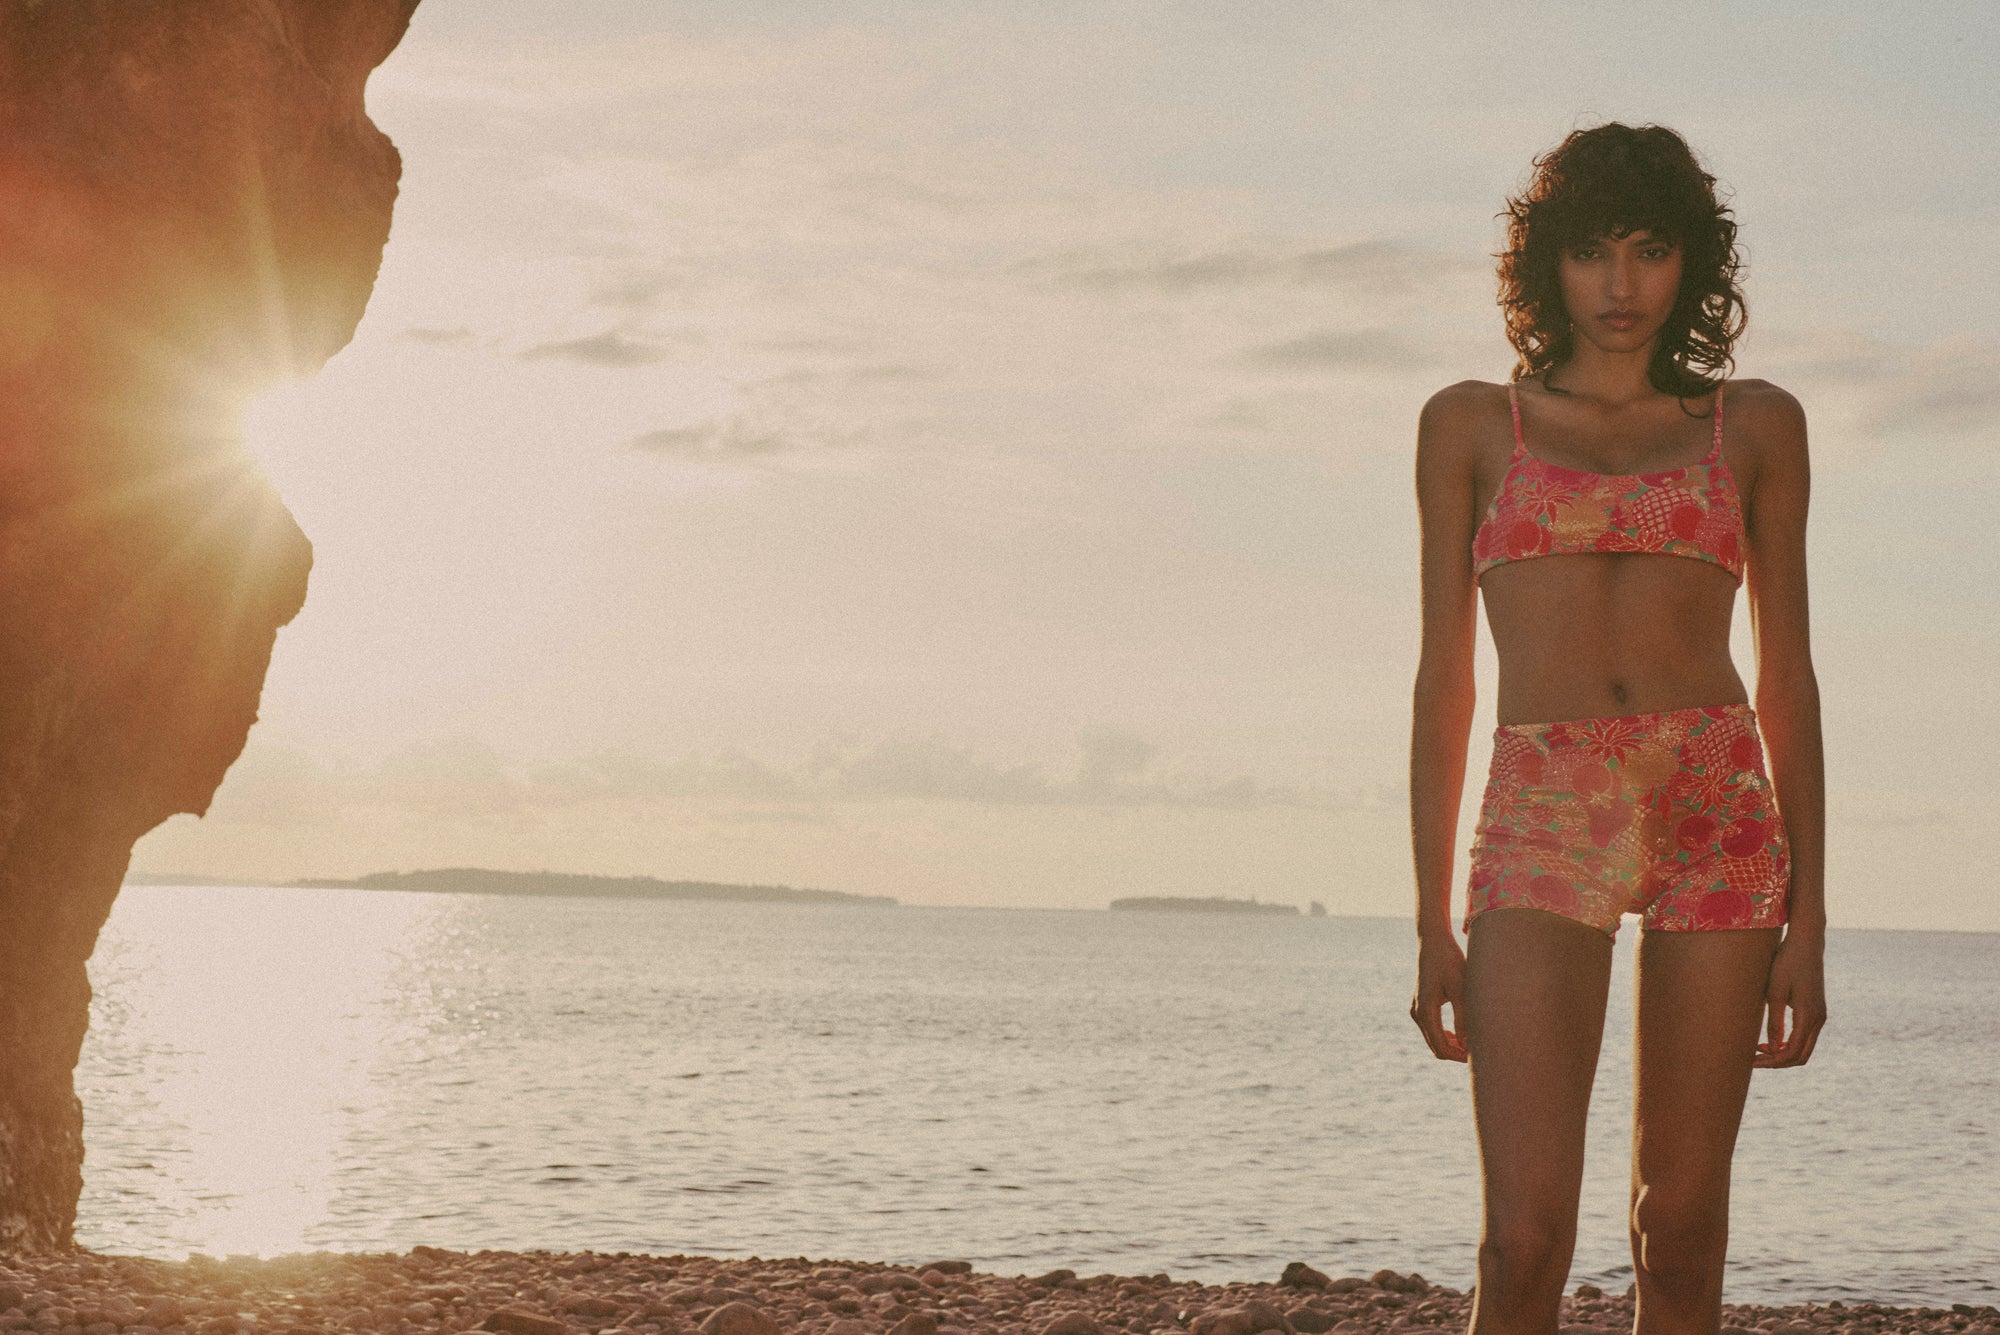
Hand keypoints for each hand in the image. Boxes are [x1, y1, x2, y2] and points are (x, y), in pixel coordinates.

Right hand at [1410, 932, 1467, 1061]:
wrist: (1433, 942)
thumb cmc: (1449, 961)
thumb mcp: (1460, 988)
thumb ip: (1463, 1017)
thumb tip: (1468, 1044)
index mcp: (1425, 1010)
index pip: (1441, 1047)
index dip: (1459, 1056)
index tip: (1479, 1055)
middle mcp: (1417, 1013)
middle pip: (1436, 1046)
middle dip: (1456, 1053)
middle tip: (1480, 1053)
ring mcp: (1416, 1009)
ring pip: (1433, 1039)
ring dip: (1452, 1045)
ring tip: (1474, 1043)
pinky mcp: (1419, 1005)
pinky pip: (1431, 1029)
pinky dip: (1445, 1035)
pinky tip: (1461, 1033)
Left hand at [1754, 928, 1826, 1067]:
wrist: (1806, 944)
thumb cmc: (1786, 963)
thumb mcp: (1774, 992)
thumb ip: (1773, 1022)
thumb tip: (1772, 1049)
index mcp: (1808, 1016)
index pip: (1792, 1053)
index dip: (1771, 1061)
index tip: (1751, 1061)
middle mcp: (1818, 1020)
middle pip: (1800, 1056)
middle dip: (1777, 1062)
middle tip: (1753, 1060)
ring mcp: (1820, 1016)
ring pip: (1804, 1048)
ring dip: (1783, 1054)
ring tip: (1758, 1050)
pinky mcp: (1816, 1011)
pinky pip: (1805, 1037)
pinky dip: (1789, 1044)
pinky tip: (1770, 1040)